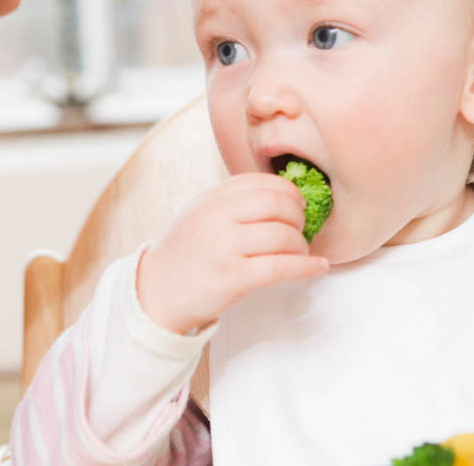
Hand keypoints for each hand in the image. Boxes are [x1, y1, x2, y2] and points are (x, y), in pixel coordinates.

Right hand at [136, 173, 329, 334]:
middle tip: (300, 229)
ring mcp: (224, 247)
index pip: (262, 182)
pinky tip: (317, 267)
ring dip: (301, 245)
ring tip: (299, 252)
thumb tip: (281, 196)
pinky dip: (307, 267)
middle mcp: (217, 217)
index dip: (288, 192)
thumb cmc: (184, 253)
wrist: (156, 292)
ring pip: (283, 235)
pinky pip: (281, 267)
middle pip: (277, 204)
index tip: (297, 204)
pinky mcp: (233, 278)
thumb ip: (231, 200)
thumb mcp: (199, 213)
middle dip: (298, 217)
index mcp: (211, 199)